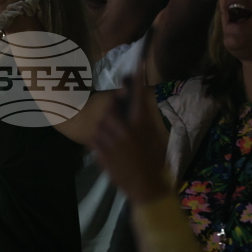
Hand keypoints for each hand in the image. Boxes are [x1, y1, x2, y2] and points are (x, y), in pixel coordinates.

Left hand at [91, 66, 170, 205]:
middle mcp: (123, 130)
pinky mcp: (100, 153)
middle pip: (110, 109)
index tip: (138, 64)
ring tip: (115, 136)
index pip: (139, 97)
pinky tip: (109, 147)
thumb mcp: (155, 140)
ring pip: (100, 124)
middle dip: (112, 110)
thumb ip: (146, 123)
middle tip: (117, 114)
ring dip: (105, 127)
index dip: (137, 79)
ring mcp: (110, 142)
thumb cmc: (154, 164)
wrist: (145, 188)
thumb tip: (140, 109)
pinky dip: (100, 140)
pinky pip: (95, 139)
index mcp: (140, 126)